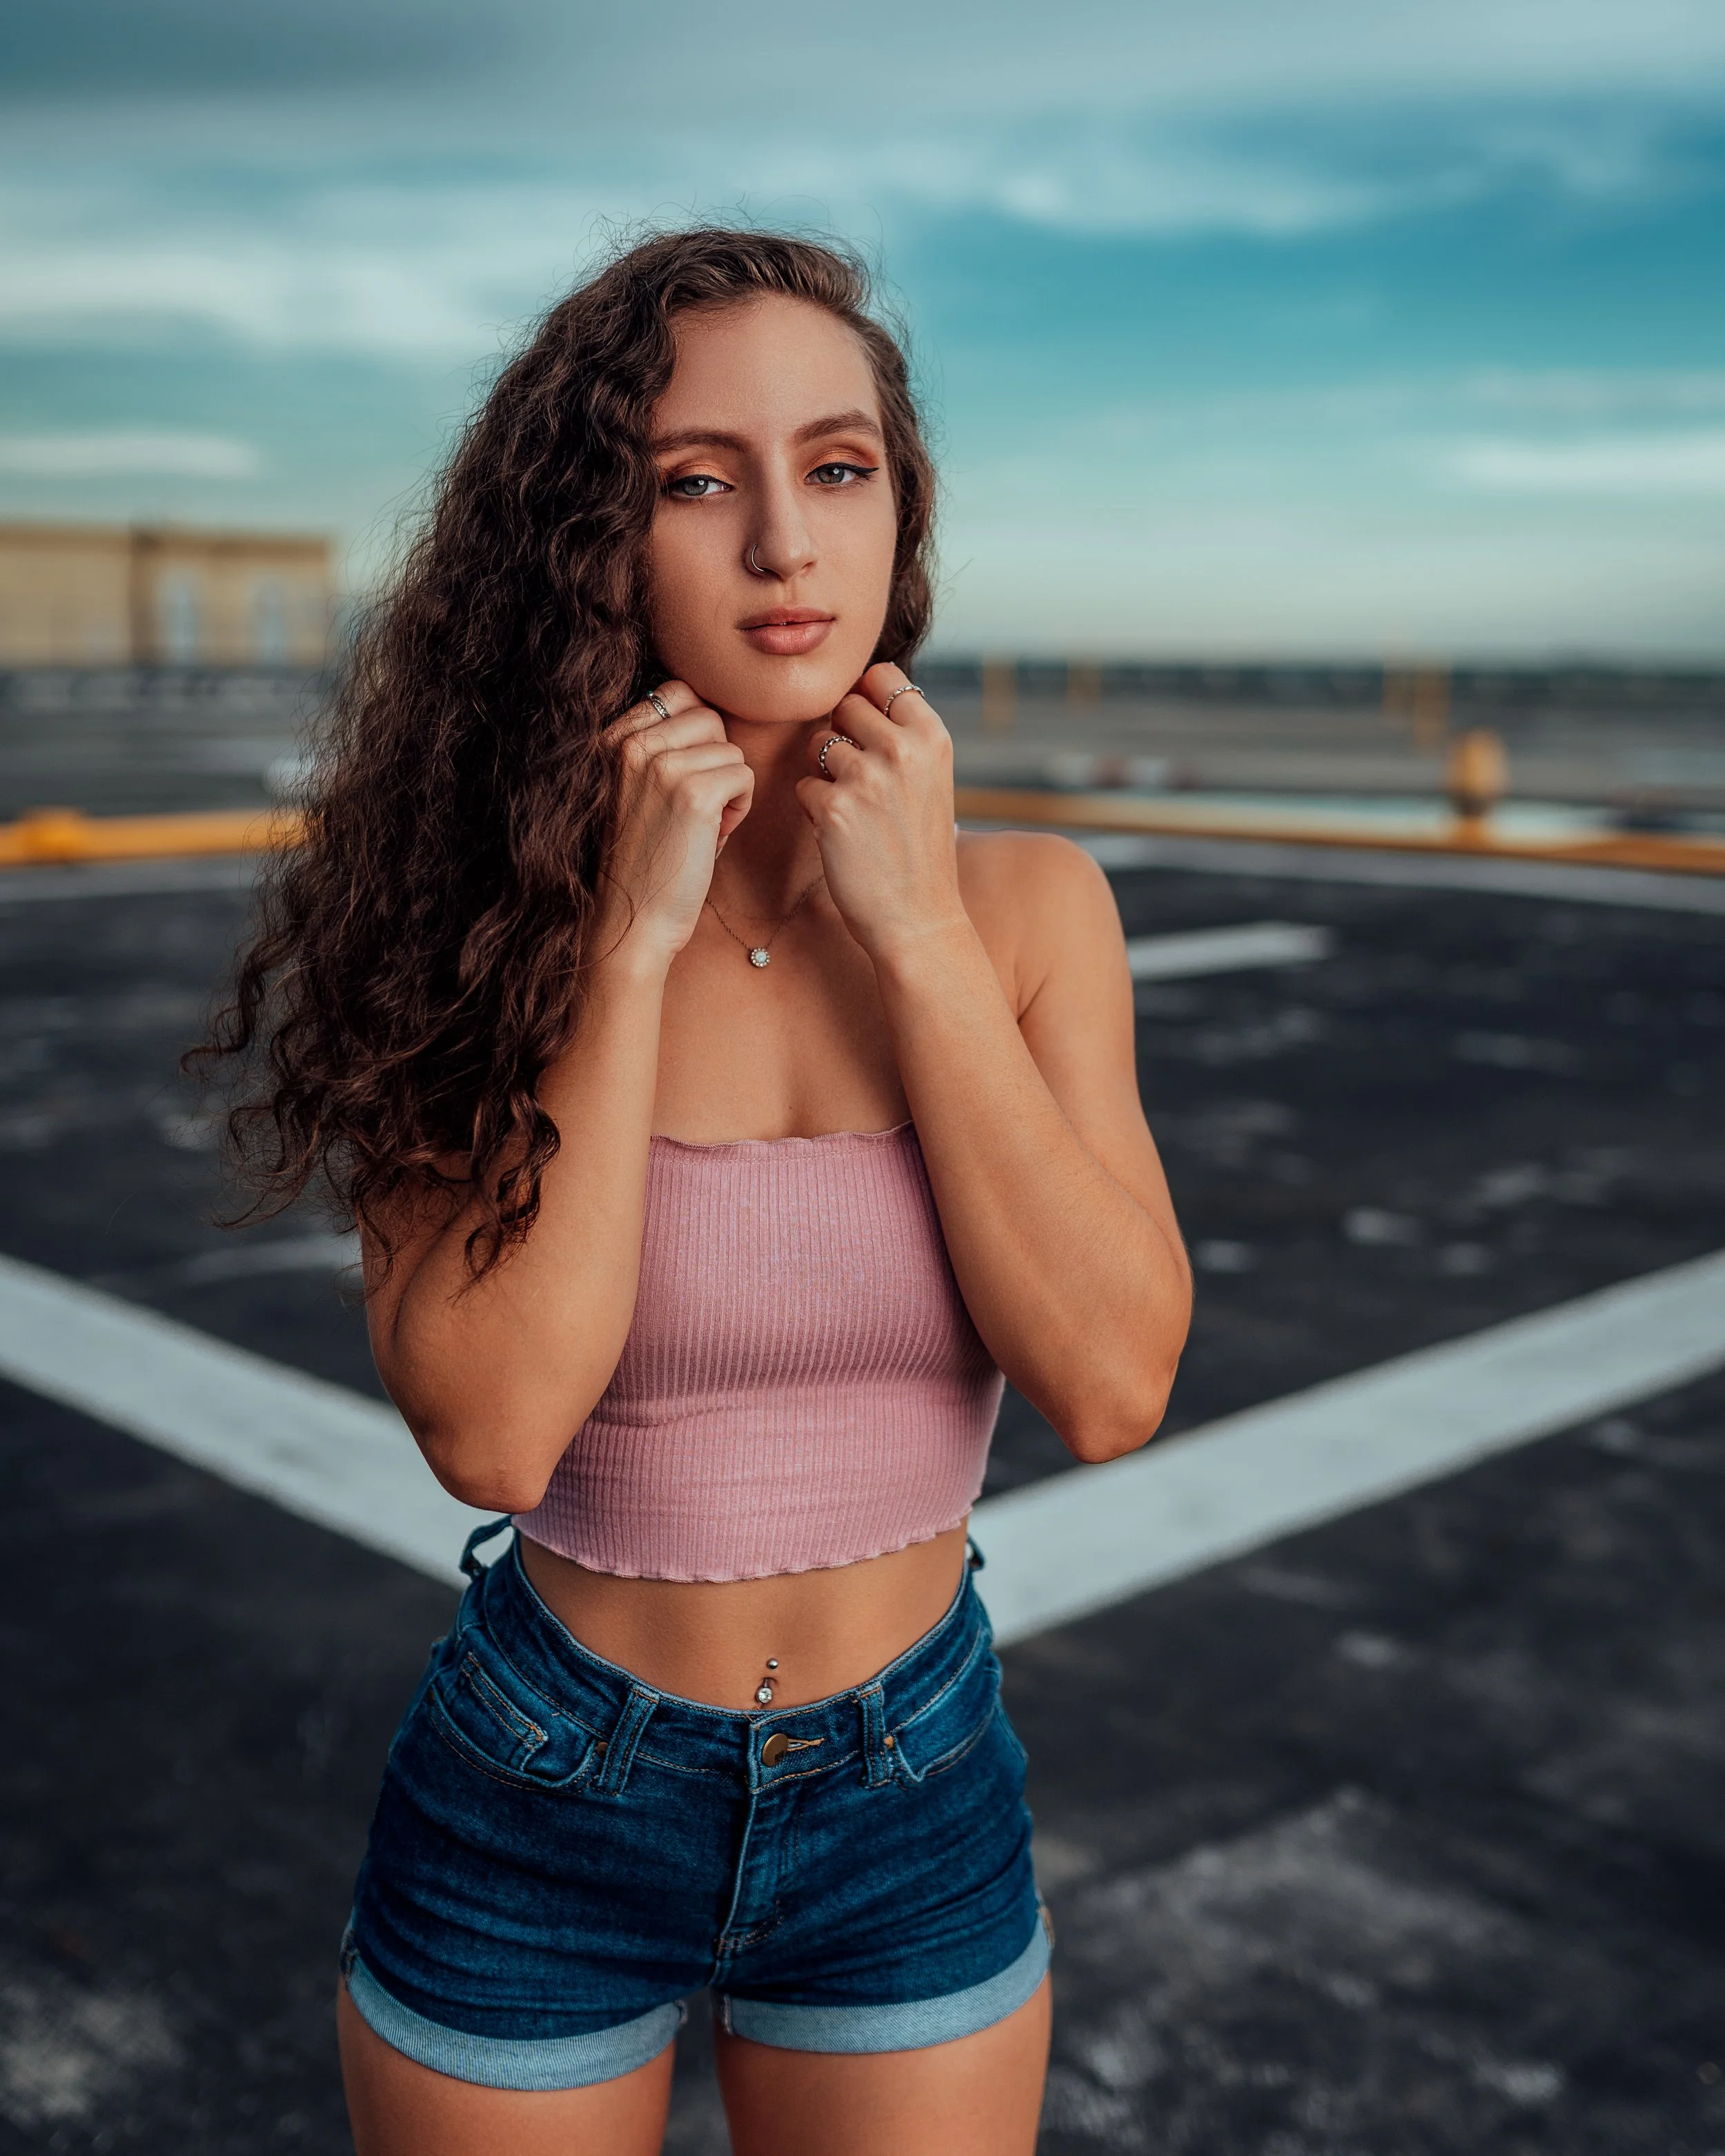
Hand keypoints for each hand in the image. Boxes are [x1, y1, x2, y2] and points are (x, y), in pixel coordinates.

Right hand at [596, 683, 752, 971]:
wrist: (632, 920)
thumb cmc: (645, 858)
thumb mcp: (638, 790)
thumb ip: (661, 748)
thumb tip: (712, 714)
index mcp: (613, 739)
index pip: (676, 692)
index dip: (697, 733)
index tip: (688, 775)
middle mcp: (632, 744)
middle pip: (709, 717)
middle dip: (715, 760)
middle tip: (697, 806)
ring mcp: (662, 766)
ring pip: (730, 749)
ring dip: (729, 787)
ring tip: (703, 825)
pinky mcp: (693, 794)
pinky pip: (744, 775)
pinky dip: (740, 806)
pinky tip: (715, 835)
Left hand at [794, 665, 965, 962]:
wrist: (919, 918)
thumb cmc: (919, 848)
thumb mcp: (931, 780)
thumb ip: (903, 735)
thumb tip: (856, 696)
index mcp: (932, 737)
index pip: (880, 676)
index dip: (866, 700)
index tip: (870, 734)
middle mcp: (902, 750)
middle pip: (844, 706)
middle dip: (842, 737)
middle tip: (861, 781)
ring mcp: (867, 778)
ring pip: (817, 743)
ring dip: (824, 773)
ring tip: (853, 809)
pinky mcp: (834, 809)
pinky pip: (804, 786)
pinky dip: (815, 810)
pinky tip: (842, 836)